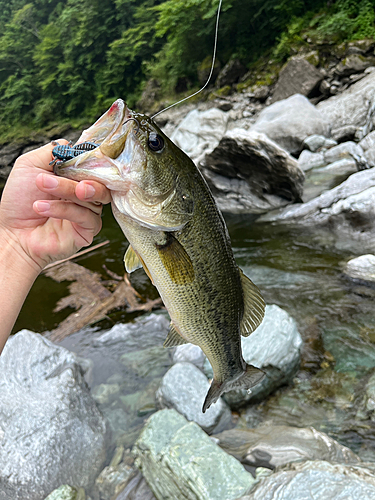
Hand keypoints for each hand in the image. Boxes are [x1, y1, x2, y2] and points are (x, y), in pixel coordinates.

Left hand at [0, 141, 110, 272]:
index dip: (91, 160)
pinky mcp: (87, 231)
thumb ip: (52, 151)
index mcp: (76, 178)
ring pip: (93, 197)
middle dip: (80, 176)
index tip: (79, 157)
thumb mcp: (30, 165)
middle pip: (100, 181)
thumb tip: (72, 145)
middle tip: (58, 176)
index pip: (95, 165)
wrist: (12, 233)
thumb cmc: (19, 202)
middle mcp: (85, 195)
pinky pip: (86, 217)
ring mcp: (88, 213)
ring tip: (42, 188)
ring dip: (65, 190)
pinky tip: (42, 208)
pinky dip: (63, 209)